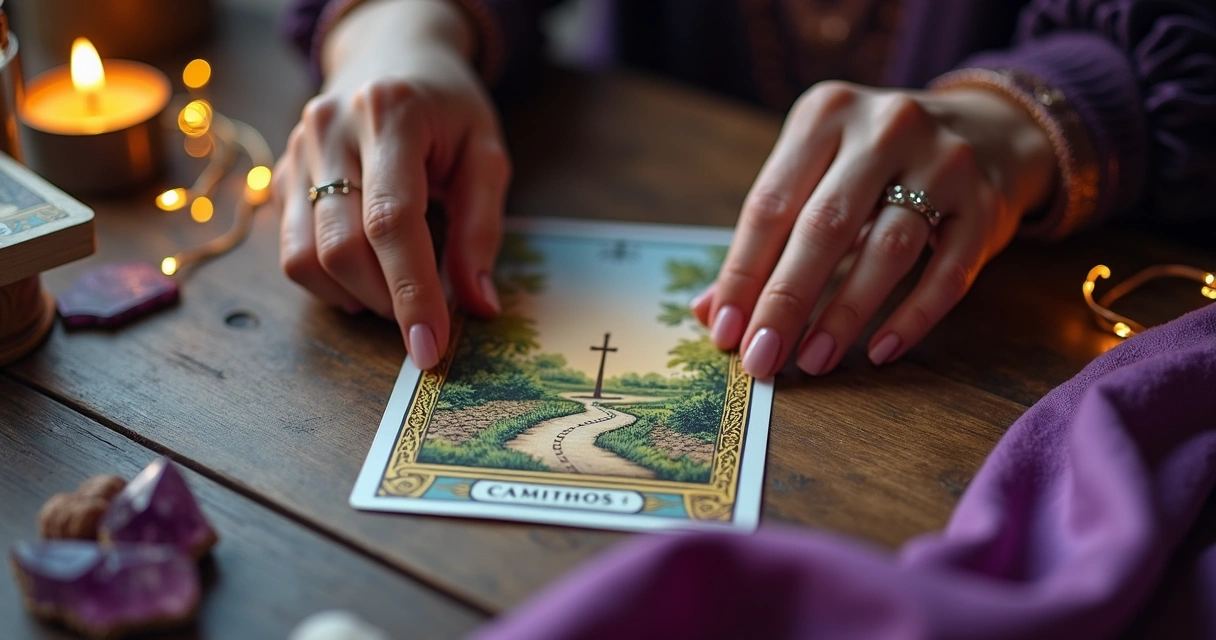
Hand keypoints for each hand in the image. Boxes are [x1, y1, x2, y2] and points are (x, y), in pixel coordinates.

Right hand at [272, 0, 508, 369]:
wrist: (391, 54)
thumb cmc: (447, 108)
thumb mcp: (487, 153)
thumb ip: (483, 228)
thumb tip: (478, 306)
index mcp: (391, 114)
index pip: (392, 221)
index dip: (411, 292)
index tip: (430, 348)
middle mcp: (330, 129)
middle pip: (341, 246)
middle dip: (386, 303)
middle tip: (424, 322)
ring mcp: (297, 152)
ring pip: (304, 257)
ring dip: (355, 297)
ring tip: (395, 294)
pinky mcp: (281, 174)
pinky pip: (289, 251)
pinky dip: (328, 282)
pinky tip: (365, 277)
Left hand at [693, 81, 1055, 377]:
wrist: (989, 130)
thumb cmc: (876, 164)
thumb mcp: (817, 174)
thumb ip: (766, 239)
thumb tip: (710, 312)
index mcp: (825, 115)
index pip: (770, 204)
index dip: (742, 273)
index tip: (725, 331)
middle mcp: (885, 128)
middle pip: (824, 226)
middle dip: (785, 301)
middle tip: (761, 358)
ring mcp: (943, 163)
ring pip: (886, 249)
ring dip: (844, 314)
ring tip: (813, 361)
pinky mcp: (986, 205)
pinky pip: (947, 273)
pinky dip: (912, 317)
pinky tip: (878, 351)